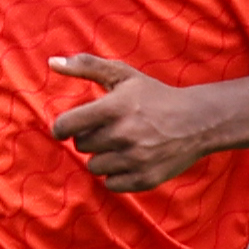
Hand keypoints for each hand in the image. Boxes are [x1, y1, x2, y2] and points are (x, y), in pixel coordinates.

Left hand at [52, 55, 216, 191]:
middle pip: (82, 146)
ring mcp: (135, 159)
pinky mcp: (145, 178)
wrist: (197, 122)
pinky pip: (111, 184)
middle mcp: (124, 134)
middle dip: (90, 138)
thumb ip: (86, 66)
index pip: (67, 125)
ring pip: (94, 167)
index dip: (62, 128)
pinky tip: (130, 160)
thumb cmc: (155, 96)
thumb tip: (52, 63)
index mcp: (115, 107)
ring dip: (102, 157)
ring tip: (121, 145)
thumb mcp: (123, 75)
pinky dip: (116, 175)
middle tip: (109, 130)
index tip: (68, 128)